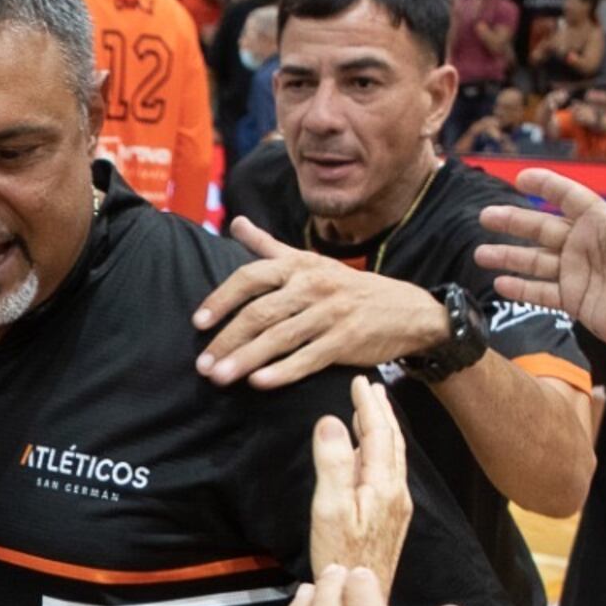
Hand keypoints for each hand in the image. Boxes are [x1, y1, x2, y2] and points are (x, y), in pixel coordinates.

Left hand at [193, 218, 452, 386]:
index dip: (222, 299)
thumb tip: (235, 223)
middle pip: (260, 312)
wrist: (407, 310)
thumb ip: (269, 246)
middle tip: (202, 364)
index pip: (251, 277)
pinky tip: (259, 383)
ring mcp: (331, 314)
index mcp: (300, 266)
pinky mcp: (346, 341)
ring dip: (245, 359)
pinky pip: (308, 358)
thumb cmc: (348, 288)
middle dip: (227, 339)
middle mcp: (313, 286)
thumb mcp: (310, 261)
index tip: (198, 322)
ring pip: (280, 338)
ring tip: (219, 377)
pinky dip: (282, 371)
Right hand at [309, 377, 410, 590]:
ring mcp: (396, 506)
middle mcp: (396, 491)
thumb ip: (332, 463)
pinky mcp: (391, 519)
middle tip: (370, 387)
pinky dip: (380, 451)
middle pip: (392, 441)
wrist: (361, 598)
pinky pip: (389, 471)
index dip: (368, 406)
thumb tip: (330, 420)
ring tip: (371, 411)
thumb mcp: (329, 508)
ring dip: (382, 430)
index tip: (358, 381)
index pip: (378, 433)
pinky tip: (368, 455)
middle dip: (381, 412)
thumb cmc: (340, 556)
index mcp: (383, 484)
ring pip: (393, 456)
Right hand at [476, 148, 605, 354]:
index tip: (521, 177)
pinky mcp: (574, 300)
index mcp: (601, 223)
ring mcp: (577, 273)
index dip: (545, 186)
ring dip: (508, 256)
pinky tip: (500, 283)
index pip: (567, 198)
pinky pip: (540, 292)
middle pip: (541, 228)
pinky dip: (520, 288)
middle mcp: (584, 245)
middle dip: (513, 222)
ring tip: (481, 254)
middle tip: (485, 216)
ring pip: (534, 261)